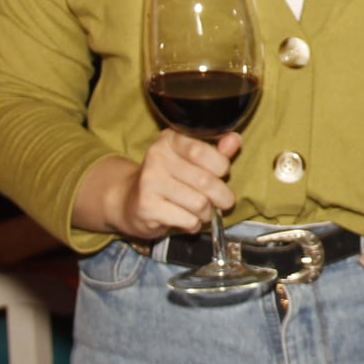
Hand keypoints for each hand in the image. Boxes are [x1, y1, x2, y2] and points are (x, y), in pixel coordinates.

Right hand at [104, 129, 241, 242]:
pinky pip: (188, 220)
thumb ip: (215, 151)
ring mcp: (149, 182)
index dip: (221, 167)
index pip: (203, 151)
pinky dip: (194, 224)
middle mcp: (156, 156)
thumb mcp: (191, 161)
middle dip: (222, 196)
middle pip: (206, 181)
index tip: (221, 173)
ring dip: (207, 213)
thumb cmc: (169, 179)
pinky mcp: (147, 207)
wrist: (129, 201)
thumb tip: (234, 140)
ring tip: (200, 211)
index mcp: (170, 139)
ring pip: (200, 204)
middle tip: (223, 201)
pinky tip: (185, 219)